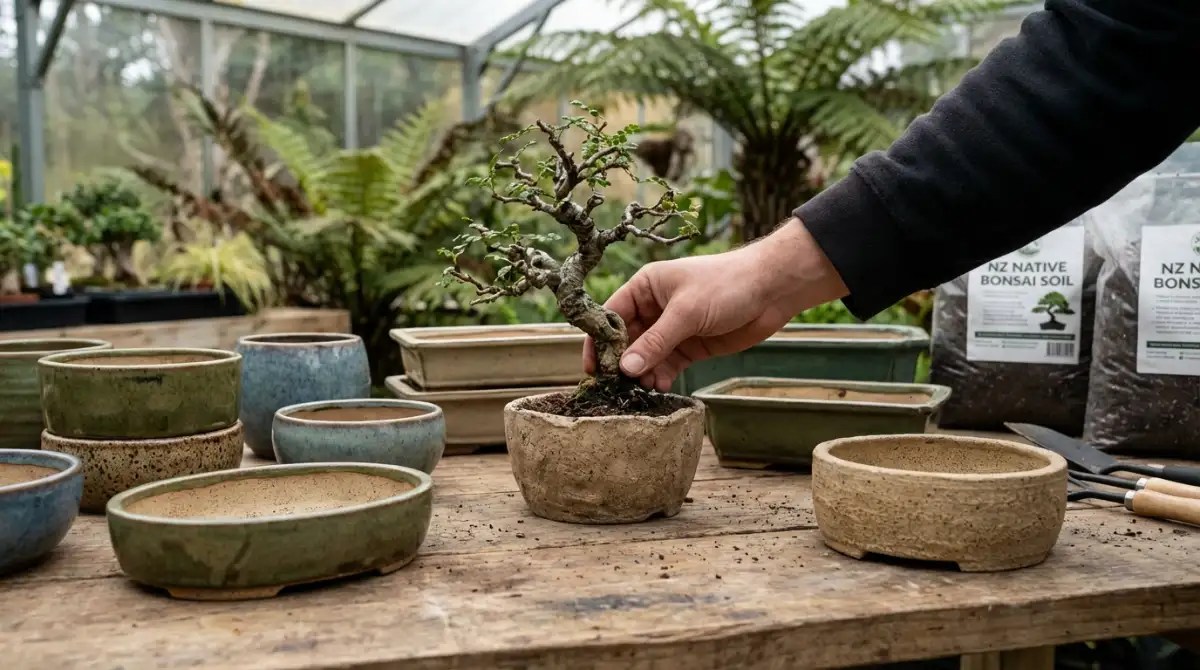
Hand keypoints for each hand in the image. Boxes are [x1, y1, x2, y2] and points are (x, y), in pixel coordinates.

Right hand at [583, 218, 848, 389]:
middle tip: (614, 387)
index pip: (611, 315)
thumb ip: (655, 342)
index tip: (593, 367)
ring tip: (638, 390)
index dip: (599, 340)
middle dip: (620, 362)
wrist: (771, 290)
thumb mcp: (686, 312)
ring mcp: (672, 329)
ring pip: (646, 356)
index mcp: (645, 287)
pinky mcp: (690, 346)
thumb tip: (625, 368)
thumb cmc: (726, 285)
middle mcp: (654, 308)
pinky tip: (656, 388)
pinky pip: (666, 365)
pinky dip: (659, 377)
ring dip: (641, 373)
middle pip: (626, 340)